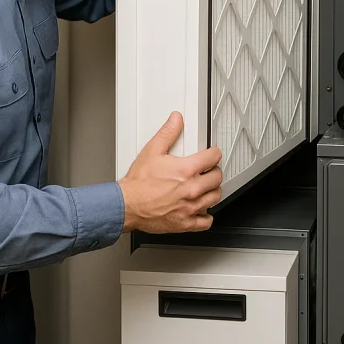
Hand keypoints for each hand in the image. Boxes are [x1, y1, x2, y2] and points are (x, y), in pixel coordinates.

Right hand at [118, 112, 223, 233]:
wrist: (127, 206)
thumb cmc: (138, 183)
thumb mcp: (152, 151)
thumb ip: (167, 133)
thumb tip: (176, 120)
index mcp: (186, 170)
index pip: (213, 158)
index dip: (214, 153)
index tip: (212, 154)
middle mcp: (192, 189)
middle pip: (217, 178)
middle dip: (214, 171)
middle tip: (208, 170)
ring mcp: (190, 207)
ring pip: (215, 197)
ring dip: (212, 191)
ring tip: (205, 187)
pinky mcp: (185, 223)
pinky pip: (206, 222)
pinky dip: (206, 216)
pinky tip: (201, 209)